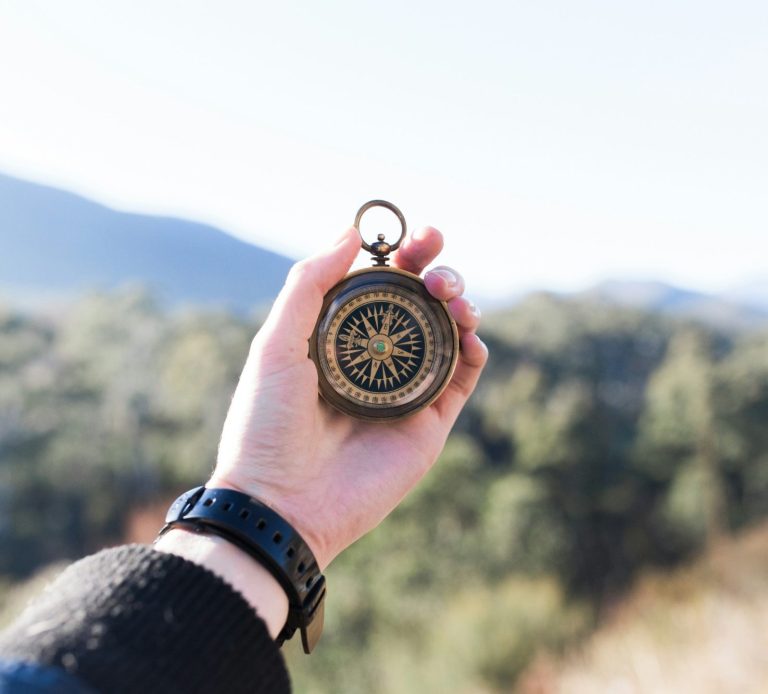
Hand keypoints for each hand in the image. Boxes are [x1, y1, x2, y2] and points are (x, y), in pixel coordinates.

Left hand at [209, 226, 486, 569]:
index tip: (416, 236)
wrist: (281, 503)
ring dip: (459, 303)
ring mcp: (404, 391)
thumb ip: (310, 284)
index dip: (402, 256)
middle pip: (420, 304)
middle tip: (435, 262)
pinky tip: (468, 332)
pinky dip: (474, 349)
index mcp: (339, 338)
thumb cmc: (267, 424)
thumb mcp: (276, 344)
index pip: (380, 285)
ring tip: (451, 295)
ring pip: (448, 334)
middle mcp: (375, 360)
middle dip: (436, 271)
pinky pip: (462, 377)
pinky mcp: (428, 422)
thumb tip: (350, 232)